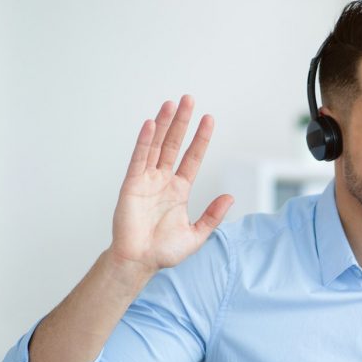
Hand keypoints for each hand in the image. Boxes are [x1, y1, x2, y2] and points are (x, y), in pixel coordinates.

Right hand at [108, 96, 232, 278]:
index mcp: (179, 190)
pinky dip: (144, 141)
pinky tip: (150, 124)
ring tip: (171, 104)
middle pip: (174, 144)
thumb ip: (213, 216)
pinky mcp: (131, 184)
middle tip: (189, 99)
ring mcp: (147, 180)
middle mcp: (163, 180)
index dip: (200, 138)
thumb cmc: (163, 251)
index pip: (192, 157)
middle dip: (182, 122)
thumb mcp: (197, 234)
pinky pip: (139, 159)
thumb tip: (230, 197)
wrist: (139, 262)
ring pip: (156, 146)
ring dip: (163, 124)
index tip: (209, 119)